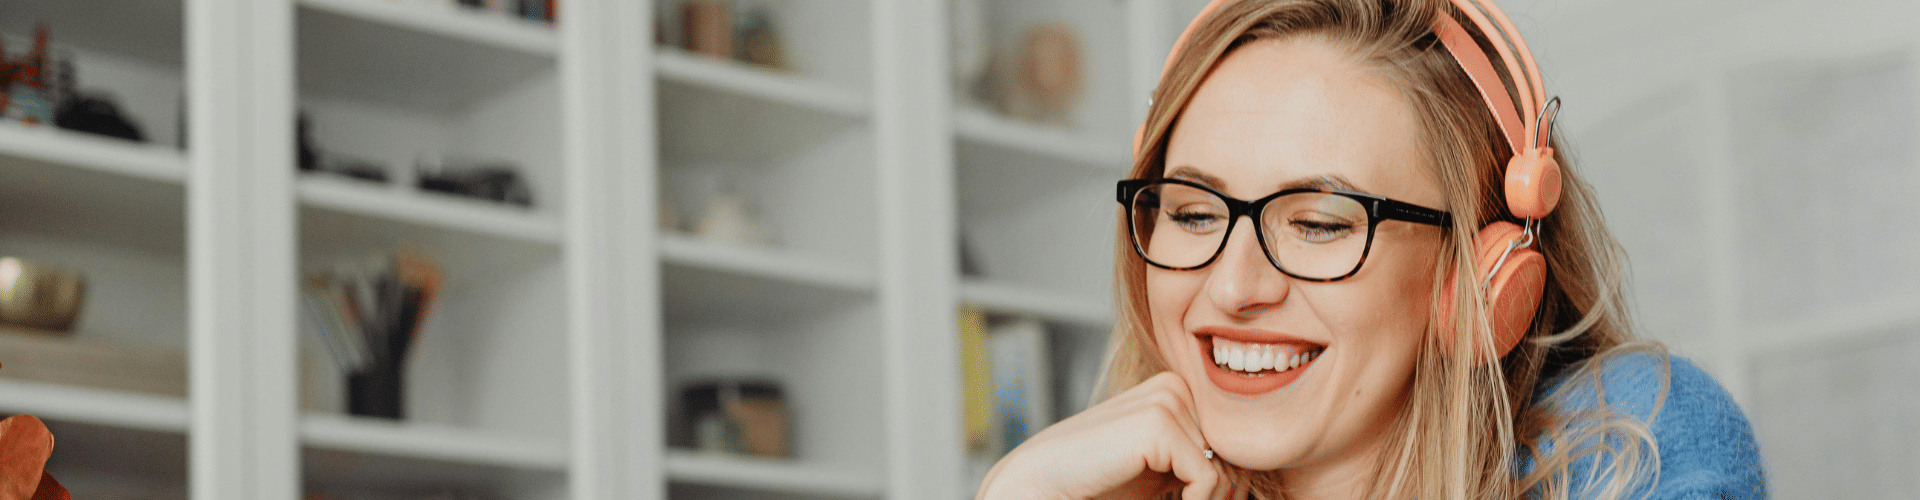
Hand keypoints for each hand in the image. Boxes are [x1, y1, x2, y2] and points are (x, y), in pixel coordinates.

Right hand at [975, 372, 1244, 499]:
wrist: (1043, 485)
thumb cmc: (1096, 482)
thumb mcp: (1161, 471)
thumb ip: (1199, 463)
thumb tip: (1250, 479)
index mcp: (1177, 392)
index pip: (1233, 441)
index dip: (1228, 484)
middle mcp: (1175, 386)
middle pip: (1236, 452)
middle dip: (1224, 494)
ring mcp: (1167, 399)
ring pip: (1228, 466)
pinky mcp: (1158, 422)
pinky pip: (1209, 476)